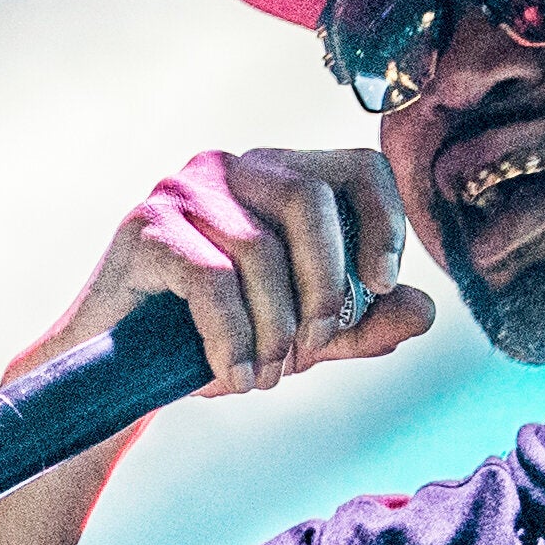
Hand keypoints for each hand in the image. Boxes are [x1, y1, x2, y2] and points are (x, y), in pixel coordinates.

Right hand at [35, 146, 435, 396]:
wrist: (118, 371)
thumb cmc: (216, 339)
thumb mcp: (304, 336)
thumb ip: (364, 322)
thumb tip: (426, 310)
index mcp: (281, 177)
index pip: (358, 166)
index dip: (383, 222)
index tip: (381, 284)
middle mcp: (234, 166)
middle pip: (310, 198)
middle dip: (324, 285)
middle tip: (313, 350)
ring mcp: (184, 188)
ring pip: (260, 249)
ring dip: (273, 328)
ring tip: (264, 376)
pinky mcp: (144, 225)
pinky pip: (210, 280)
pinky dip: (232, 340)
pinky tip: (232, 378)